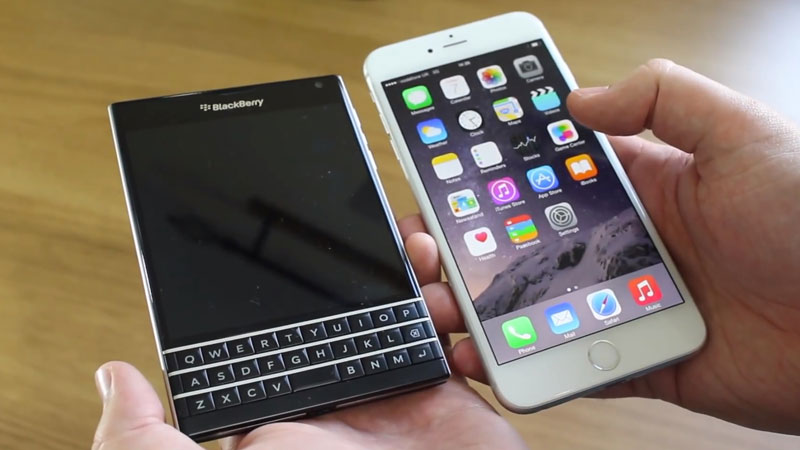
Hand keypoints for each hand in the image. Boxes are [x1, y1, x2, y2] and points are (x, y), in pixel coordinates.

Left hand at [92, 216, 525, 449]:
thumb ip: (152, 436)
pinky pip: (459, 344)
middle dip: (376, 262)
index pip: (291, 321)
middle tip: (388, 231)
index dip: (307, 276)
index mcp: (289, 403)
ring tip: (423, 254)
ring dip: (420, 276)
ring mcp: (397, 397)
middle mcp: (342, 394)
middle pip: (358, 305)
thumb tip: (116, 378)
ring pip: (409, 312)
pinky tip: (455, 303)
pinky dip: (464, 317)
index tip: (317, 234)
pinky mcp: (448, 403)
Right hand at [450, 59, 799, 433]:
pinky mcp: (639, 356)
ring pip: (538, 303)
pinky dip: (525, 362)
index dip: (500, 170)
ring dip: (483, 305)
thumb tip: (581, 97)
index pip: (552, 172)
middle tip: (430, 242)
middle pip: (530, 241)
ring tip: (441, 303)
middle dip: (472, 242)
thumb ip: (665, 98)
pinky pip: (570, 359)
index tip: (447, 169)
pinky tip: (485, 356)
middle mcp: (627, 243)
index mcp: (644, 186)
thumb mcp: (742, 133)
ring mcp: (628, 301)